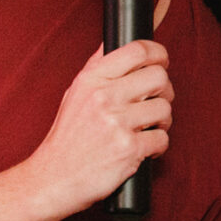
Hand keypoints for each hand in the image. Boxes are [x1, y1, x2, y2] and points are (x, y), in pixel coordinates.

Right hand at [29, 39, 172, 215]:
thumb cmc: (67, 138)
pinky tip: (143, 148)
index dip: (158, 53)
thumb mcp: (74, 94)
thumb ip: (96, 69)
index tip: (161, 61)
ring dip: (162, 121)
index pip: (137, 50)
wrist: (55, 177)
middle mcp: (104, 97)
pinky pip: (162, 139)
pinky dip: (158, 146)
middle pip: (159, 77)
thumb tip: (112, 43)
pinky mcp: (129, 149)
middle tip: (155, 101)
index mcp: (91, 80)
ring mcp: (117, 123)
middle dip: (164, 90)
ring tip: (147, 128)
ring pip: (165, 109)